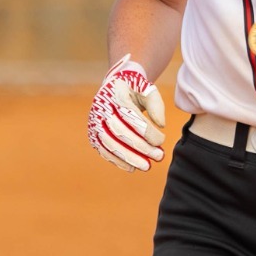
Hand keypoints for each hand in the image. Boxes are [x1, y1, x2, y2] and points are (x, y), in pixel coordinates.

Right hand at [87, 55, 166, 171]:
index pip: (130, 116)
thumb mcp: (147, 89)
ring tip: (146, 166)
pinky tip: (132, 168)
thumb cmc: (134, 89)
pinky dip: (117, 161)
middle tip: (159, 156)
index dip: (147, 131)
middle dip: (141, 147)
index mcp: (115, 94)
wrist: (114, 87)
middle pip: (120, 131)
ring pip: (110, 143)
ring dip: (129, 158)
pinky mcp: (93, 134)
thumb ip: (156, 104)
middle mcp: (101, 108)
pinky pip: (103, 150)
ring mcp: (94, 122)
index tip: (162, 140)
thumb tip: (161, 125)